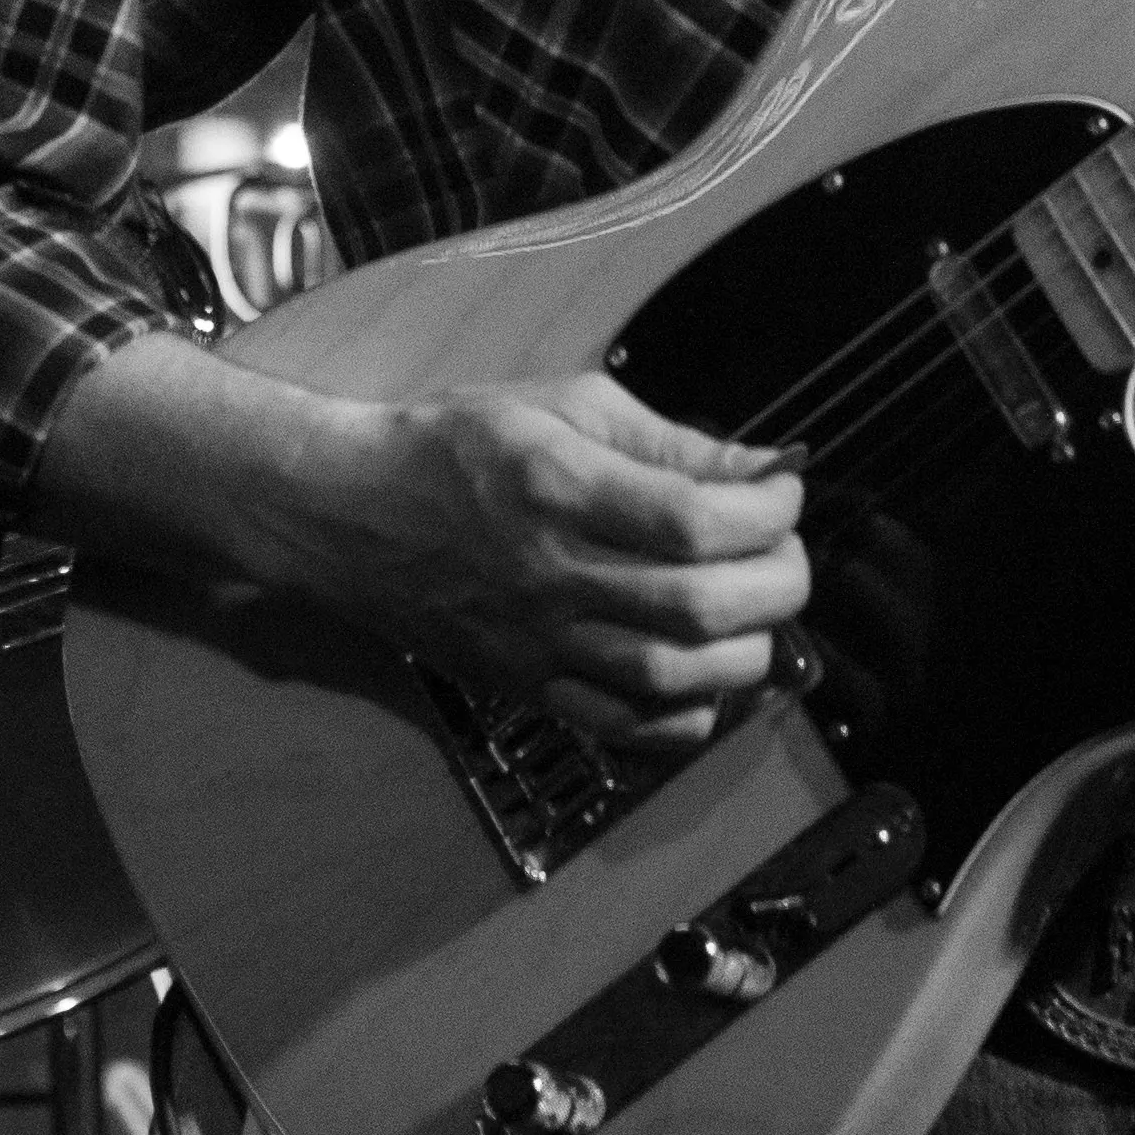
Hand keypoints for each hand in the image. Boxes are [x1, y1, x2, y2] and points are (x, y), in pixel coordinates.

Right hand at [39, 338, 807, 752]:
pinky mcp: (530, 690)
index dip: (766, 511)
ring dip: (748, 649)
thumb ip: (671, 440)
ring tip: (755, 609)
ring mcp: (538, 643)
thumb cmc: (457, 447)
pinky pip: (632, 731)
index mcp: (556, 485)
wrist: (350, 515)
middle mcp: (548, 573)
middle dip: (777, 580)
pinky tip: (704, 671)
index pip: (694, 520)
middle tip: (784, 551)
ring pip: (677, 678)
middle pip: (700, 605)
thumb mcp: (563, 403)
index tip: (781, 491)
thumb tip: (767, 470)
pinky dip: (691, 714)